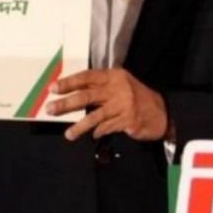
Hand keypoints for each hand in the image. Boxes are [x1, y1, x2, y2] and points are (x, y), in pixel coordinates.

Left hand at [46, 68, 168, 141]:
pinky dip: (98, 132)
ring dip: (79, 126)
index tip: (53, 88)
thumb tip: (72, 94)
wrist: (162, 112)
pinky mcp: (128, 121)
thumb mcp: (120, 85)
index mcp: (114, 76)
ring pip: (95, 116)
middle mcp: (118, 88)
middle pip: (87, 95)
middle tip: (51, 109)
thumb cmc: (136, 97)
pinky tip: (92, 135)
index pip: (87, 76)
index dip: (69, 82)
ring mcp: (124, 105)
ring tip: (68, 134)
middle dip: (66, 103)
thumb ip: (100, 87)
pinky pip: (106, 127)